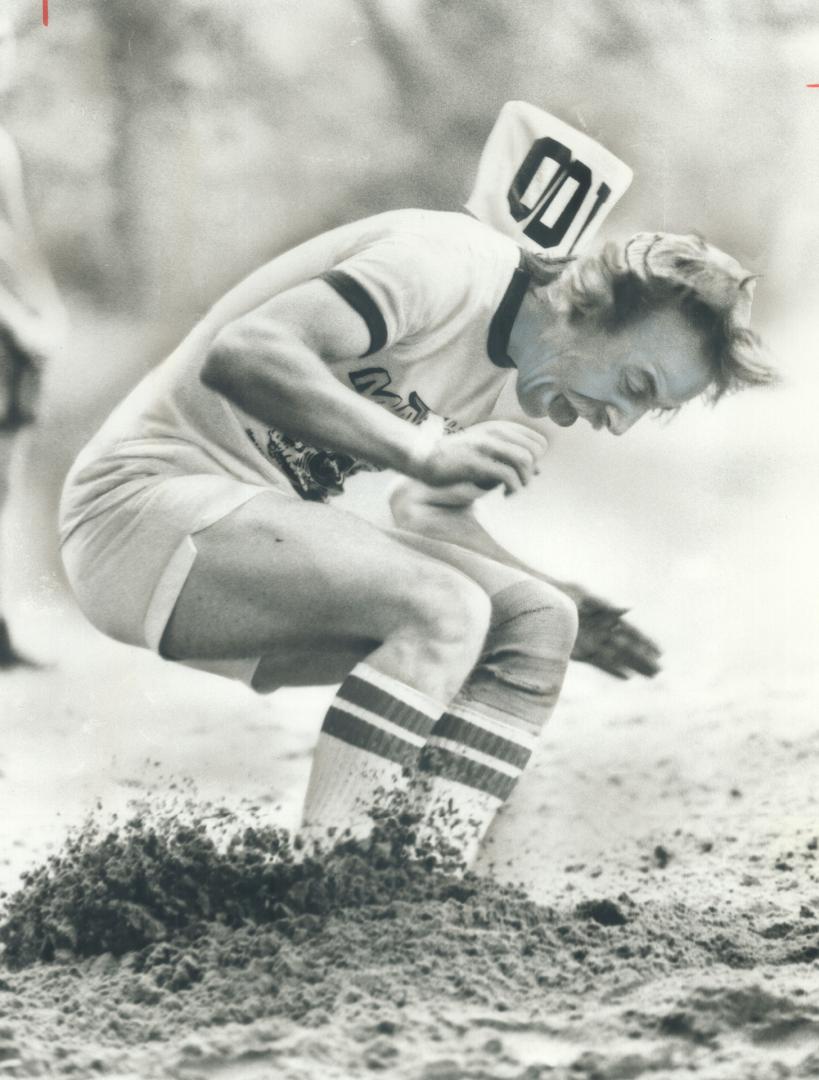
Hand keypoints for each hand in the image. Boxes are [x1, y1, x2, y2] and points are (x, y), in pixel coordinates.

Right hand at [411, 420, 547, 499]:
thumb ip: (511, 456)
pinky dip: (513, 488)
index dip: (537, 460)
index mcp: (499, 428)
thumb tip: (539, 470)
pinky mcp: (477, 463)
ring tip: (512, 491)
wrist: (426, 457)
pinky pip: (508, 475)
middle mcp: (495, 433)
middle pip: (534, 451)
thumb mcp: (487, 450)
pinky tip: (504, 495)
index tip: (523, 472)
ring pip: (524, 460)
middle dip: (531, 472)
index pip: (538, 441)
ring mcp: (486, 446)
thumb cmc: (458, 457)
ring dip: (524, 481)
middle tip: (519, 483)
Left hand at [571, 590, 661, 678]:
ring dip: (634, 667)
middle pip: (628, 648)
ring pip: (618, 658)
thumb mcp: (584, 595)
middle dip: (644, 659)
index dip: (646, 642)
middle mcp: (602, 631)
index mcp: (606, 615)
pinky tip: (627, 678)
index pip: (632, 631)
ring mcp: (592, 642)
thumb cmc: (562, 594)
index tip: (661, 652)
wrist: (538, 605)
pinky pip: (600, 663)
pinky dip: (613, 670)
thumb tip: (630, 608)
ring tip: (650, 676)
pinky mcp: (580, 652)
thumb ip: (607, 604)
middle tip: (661, 671)